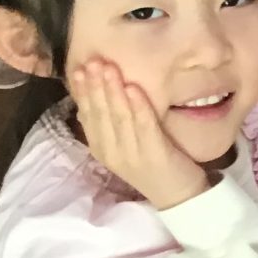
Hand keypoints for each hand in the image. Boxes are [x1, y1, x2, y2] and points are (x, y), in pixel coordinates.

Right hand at [71, 58, 208, 210]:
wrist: (179, 195)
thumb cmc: (152, 162)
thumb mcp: (123, 144)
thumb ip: (109, 124)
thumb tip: (94, 94)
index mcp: (101, 148)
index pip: (87, 116)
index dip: (83, 92)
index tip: (79, 69)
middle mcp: (111, 152)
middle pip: (100, 114)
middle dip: (95, 86)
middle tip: (93, 61)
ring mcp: (131, 155)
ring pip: (119, 118)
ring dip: (113, 91)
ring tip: (110, 68)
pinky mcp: (154, 155)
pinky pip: (144, 127)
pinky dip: (138, 107)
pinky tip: (134, 88)